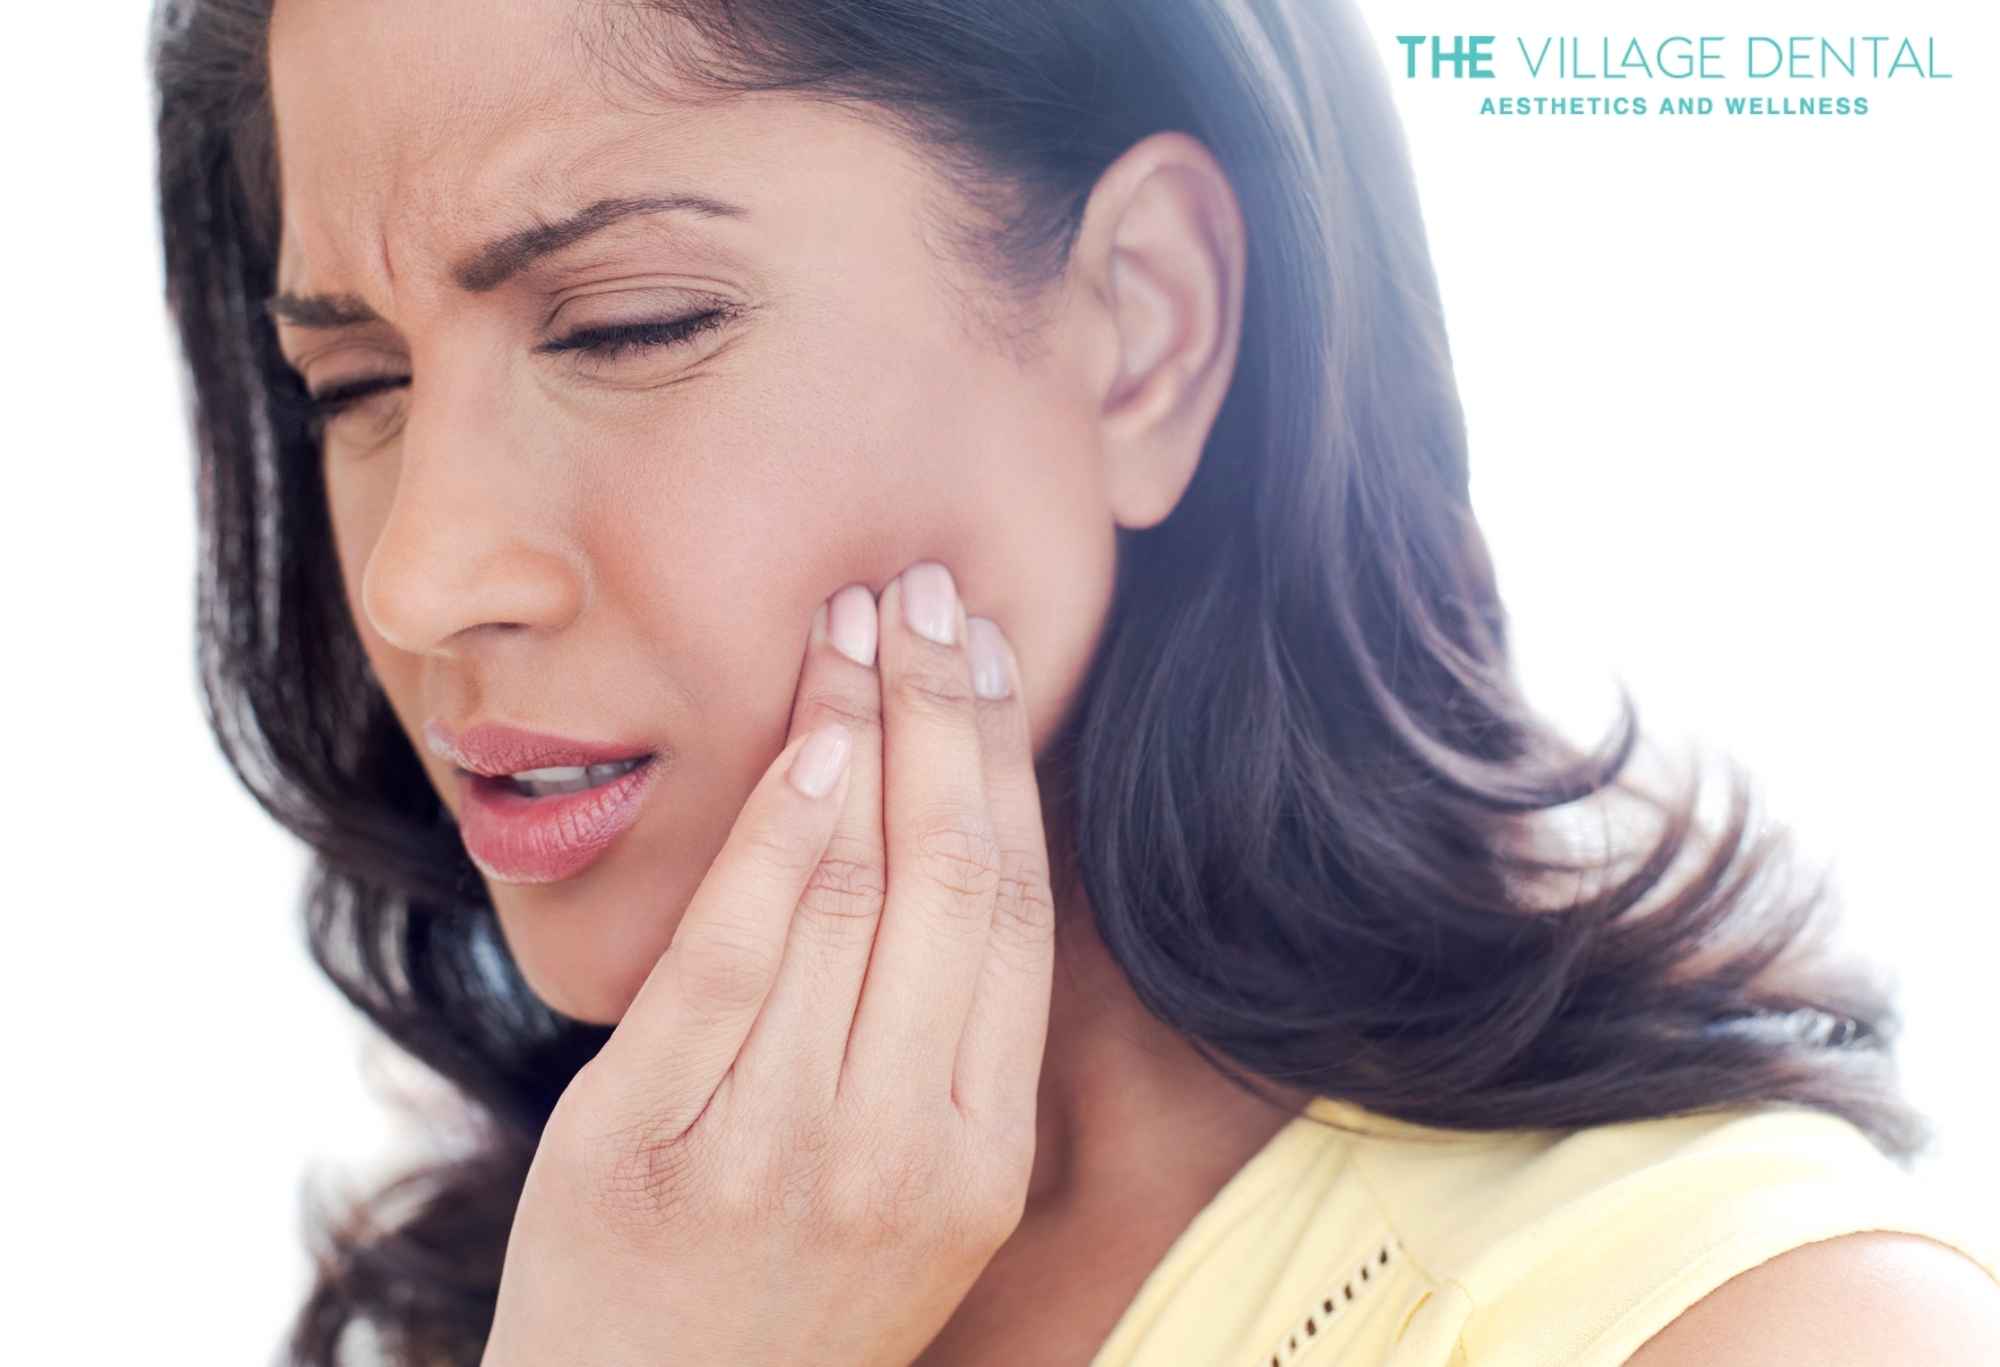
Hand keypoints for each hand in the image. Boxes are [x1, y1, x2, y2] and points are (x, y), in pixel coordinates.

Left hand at [481, 561, 1056, 1366]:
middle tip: (931, 588)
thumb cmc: (777, 1292)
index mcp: (980, 1150)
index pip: (1017, 912)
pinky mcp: (655, 1141)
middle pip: (953, 878)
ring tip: (859, 621)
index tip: (990, 652)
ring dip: (860, 735)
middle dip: (944, 711)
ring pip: (855, 895)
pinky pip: (735, 959)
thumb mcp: (905, 1189)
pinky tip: (801, 742)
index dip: (1005, 763)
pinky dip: (775, 839)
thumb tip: (945, 833)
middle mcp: (905, 1148)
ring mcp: (782, 1147)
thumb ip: (935, 1037)